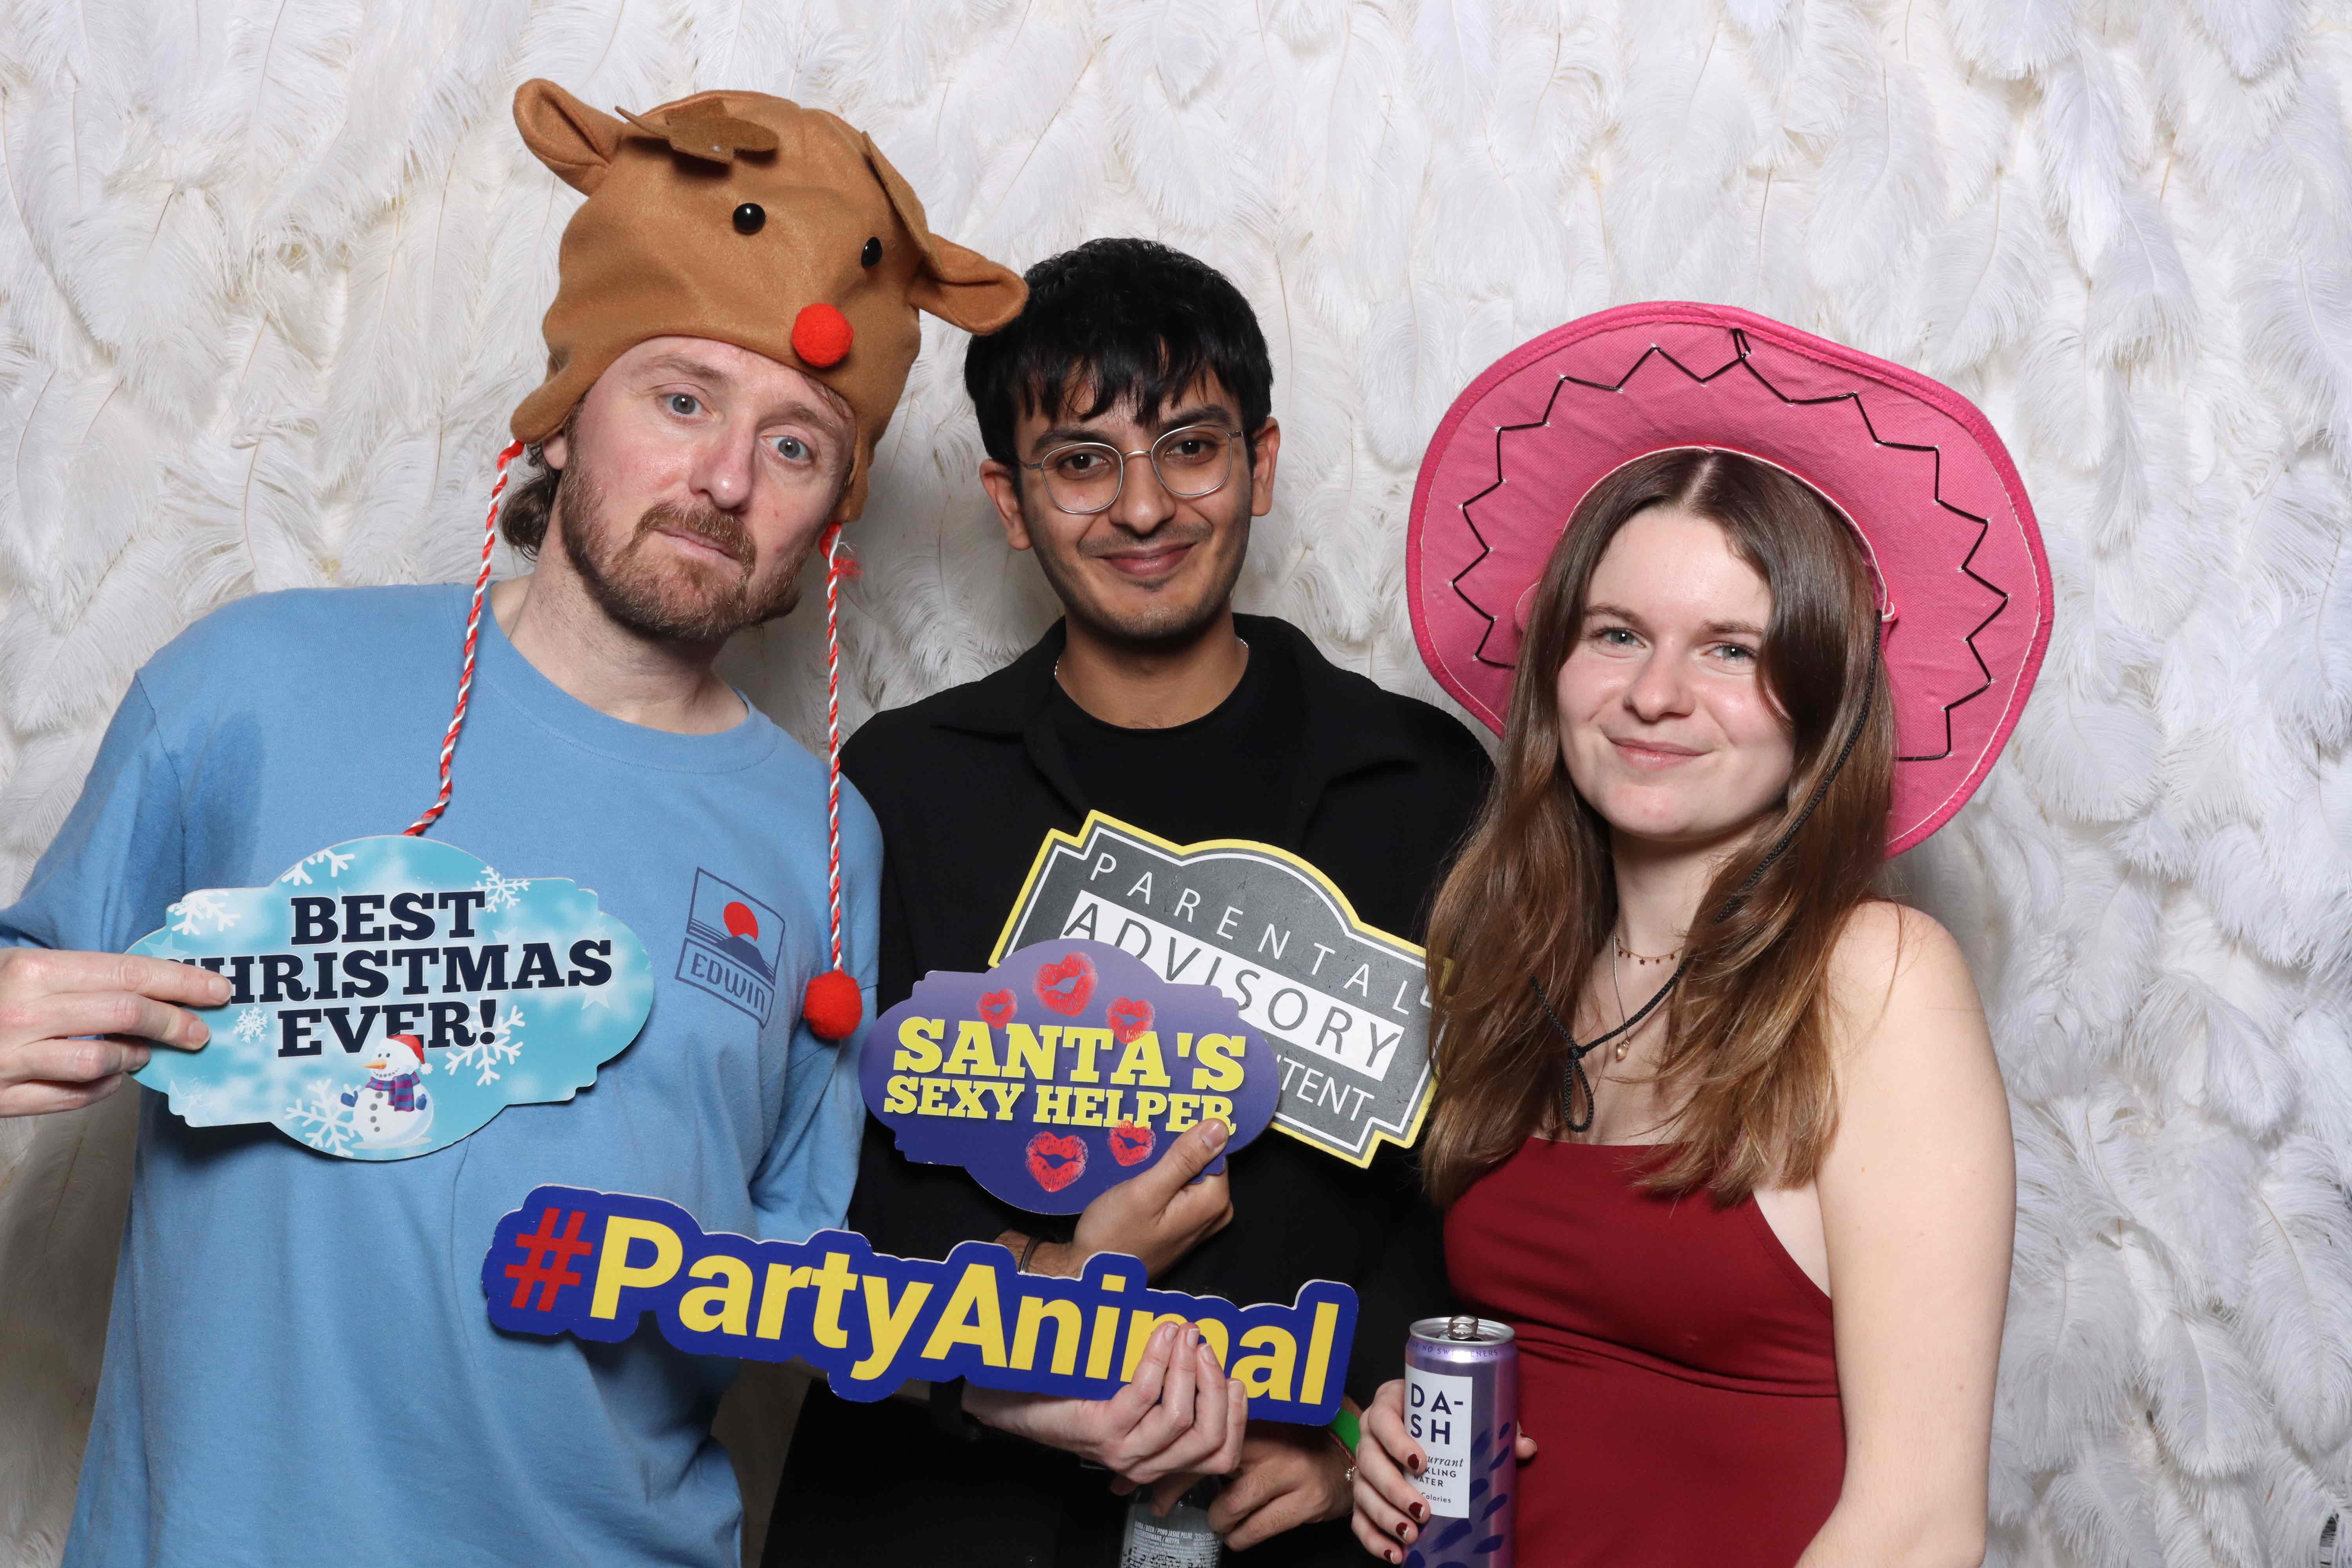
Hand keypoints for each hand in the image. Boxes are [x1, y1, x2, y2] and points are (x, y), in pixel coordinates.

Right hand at [0, 949, 227, 1115]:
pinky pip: (72, 1098)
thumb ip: (78, 978)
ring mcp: (11, 1060)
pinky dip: (102, 1090)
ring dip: (134, 1059)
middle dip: (175, 1022)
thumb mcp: (20, 971)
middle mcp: (23, 1014)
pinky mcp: (2, 1098)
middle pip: (124, 1015)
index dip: (180, 982)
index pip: (126, 973)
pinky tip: (111, 1080)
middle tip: (200, 1031)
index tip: (218, 990)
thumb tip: (149, 986)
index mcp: (31, 972)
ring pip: (100, 1063)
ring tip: (144, 1054)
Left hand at [964, 1320, 1246, 1485]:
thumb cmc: (1076, 1394)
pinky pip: (1144, 1394)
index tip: (1235, 1372)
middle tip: (1207, 1345)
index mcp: (1160, 1459)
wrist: (1019, 1400)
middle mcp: (1146, 1464)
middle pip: (1209, 1439)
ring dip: (1189, 1368)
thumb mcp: (1131, 1400)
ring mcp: (1123, 1451)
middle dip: (1217, 1387)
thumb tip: (1204, 1352)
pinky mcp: (1101, 1431)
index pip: (1221, 1453)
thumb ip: (1168, 1390)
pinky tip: (1162, 1335)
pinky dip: (1159, 1360)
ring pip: (1181, 1418)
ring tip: (1186, 1333)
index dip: (1238, 1413)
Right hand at [1030, 1118, 1233, 1280]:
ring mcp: (1199, 1220)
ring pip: (1188, 1172)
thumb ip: (1185, 1159)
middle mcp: (1213, 1212)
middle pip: (1203, 1159)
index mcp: (1212, 1202)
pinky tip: (1137, 1174)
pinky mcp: (1183, 1224)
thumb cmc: (1114, 1238)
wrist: (1092, 1274)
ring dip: (1164, 1161)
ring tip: (1135, 1157)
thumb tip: (1219, 1127)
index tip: (1164, 1124)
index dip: (1189, 1132)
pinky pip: (1179, 1187)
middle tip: (1142, 1144)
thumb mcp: (1146, 1191)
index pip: (1216, 1148)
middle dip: (1174, 1147)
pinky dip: (1161, 1176)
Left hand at [1132, 1420, 1350, 1549]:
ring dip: (1217, 1520)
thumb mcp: (1252, 1431)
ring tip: (1219, 1516)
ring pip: (1227, 1509)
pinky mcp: (1304, 1501)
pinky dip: (1240, 1537)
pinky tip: (1238, 1532)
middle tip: (1157, 1506)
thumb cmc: (1291, 1443)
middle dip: (1173, 1490)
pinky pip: (1254, 1531)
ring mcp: (1287, 1473)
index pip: (1194, 1436)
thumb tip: (1145, 1466)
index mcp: (1250, 1416)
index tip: (1127, 1478)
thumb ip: (1209, 1436)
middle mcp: (1267, 1442)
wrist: (1346, 1456)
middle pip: (1203, 1470)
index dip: (1159, 1459)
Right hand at [1350, 1380, 1537, 1564]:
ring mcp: (1364, 1468)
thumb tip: (1524, 1448)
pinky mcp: (1363, 1495)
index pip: (1382, 1420)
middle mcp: (1370, 1437)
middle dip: (1394, 1488)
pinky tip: (1396, 1554)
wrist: (1423, 1426)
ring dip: (1386, 1517)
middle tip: (1423, 1510)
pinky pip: (1359, 1519)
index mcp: (1389, 1407)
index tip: (1421, 1462)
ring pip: (1363, 1492)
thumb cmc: (1444, 1420)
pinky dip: (1374, 1539)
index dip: (1396, 1441)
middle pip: (1370, 1461)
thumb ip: (1494, 1428)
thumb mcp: (1464, 1414)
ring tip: (1412, 1535)